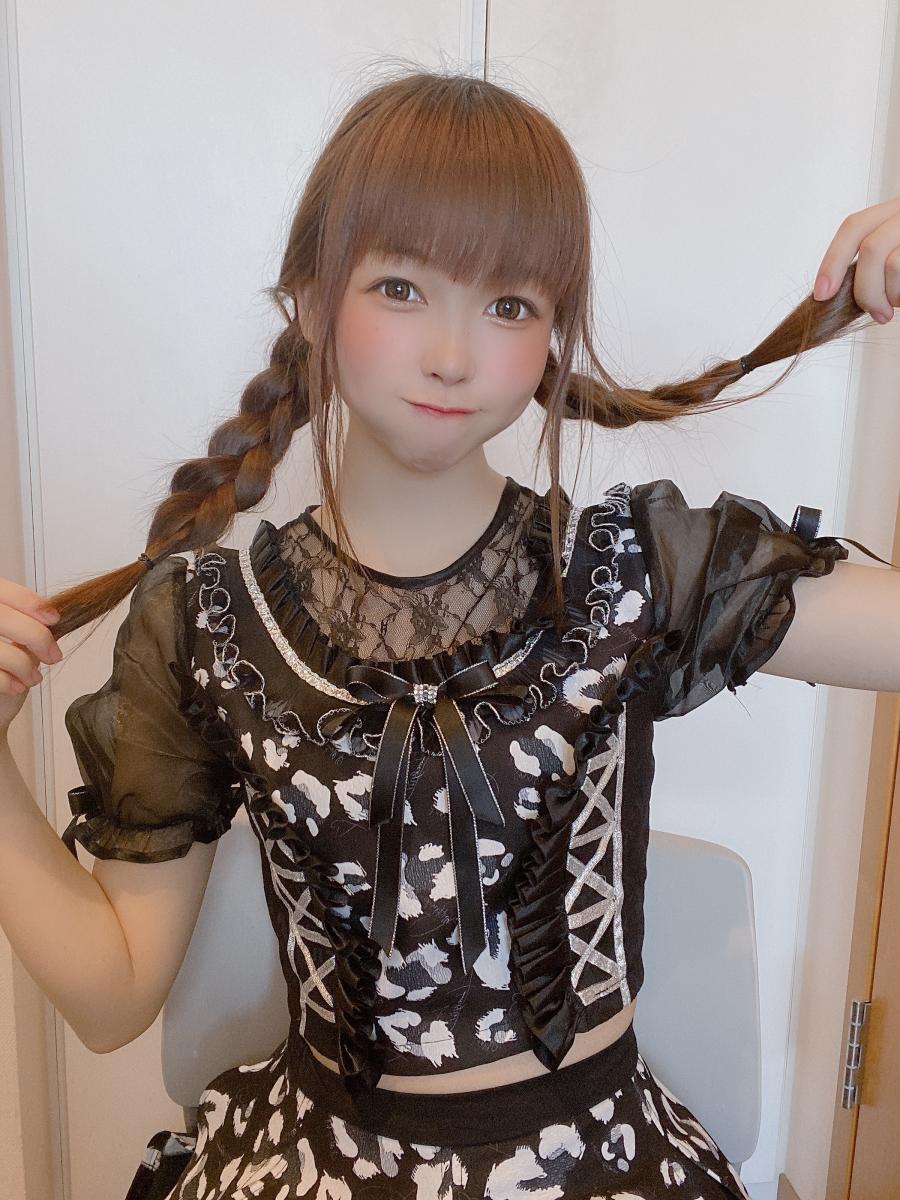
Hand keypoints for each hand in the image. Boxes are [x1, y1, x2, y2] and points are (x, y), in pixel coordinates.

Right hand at [0, 579, 62, 733]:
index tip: (53, 618)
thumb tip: (54, 614)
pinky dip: (10, 682)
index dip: (29, 601)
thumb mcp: (16, 639)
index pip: (2, 590)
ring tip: (32, 677)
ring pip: (0, 649)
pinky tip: (16, 686)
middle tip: (53, 655)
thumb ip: (28, 623)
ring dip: (24, 666)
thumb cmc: (1, 667)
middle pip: (3, 617)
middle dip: (36, 636)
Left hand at [814, 195, 899, 323]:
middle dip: (865, 291)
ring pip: (893, 264)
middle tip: (877, 312)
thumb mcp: (896, 248)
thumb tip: (834, 291)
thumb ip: (873, 262)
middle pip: (870, 249)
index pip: (854, 226)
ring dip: (893, 295)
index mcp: (896, 208)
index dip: (832, 261)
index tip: (822, 294)